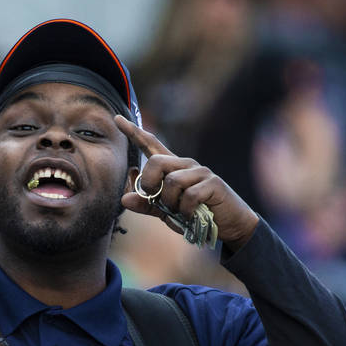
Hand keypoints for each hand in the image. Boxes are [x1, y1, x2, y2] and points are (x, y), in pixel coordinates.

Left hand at [115, 115, 258, 251]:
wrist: (228, 225)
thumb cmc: (195, 215)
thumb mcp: (165, 212)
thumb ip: (146, 205)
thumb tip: (124, 199)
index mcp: (172, 168)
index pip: (151, 145)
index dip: (134, 132)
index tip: (117, 119)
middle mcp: (185, 165)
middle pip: (155, 162)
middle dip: (149, 184)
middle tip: (156, 201)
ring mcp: (200, 172)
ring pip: (171, 182)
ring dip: (170, 203)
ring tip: (180, 211)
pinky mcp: (213, 183)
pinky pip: (189, 196)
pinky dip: (186, 211)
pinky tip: (192, 215)